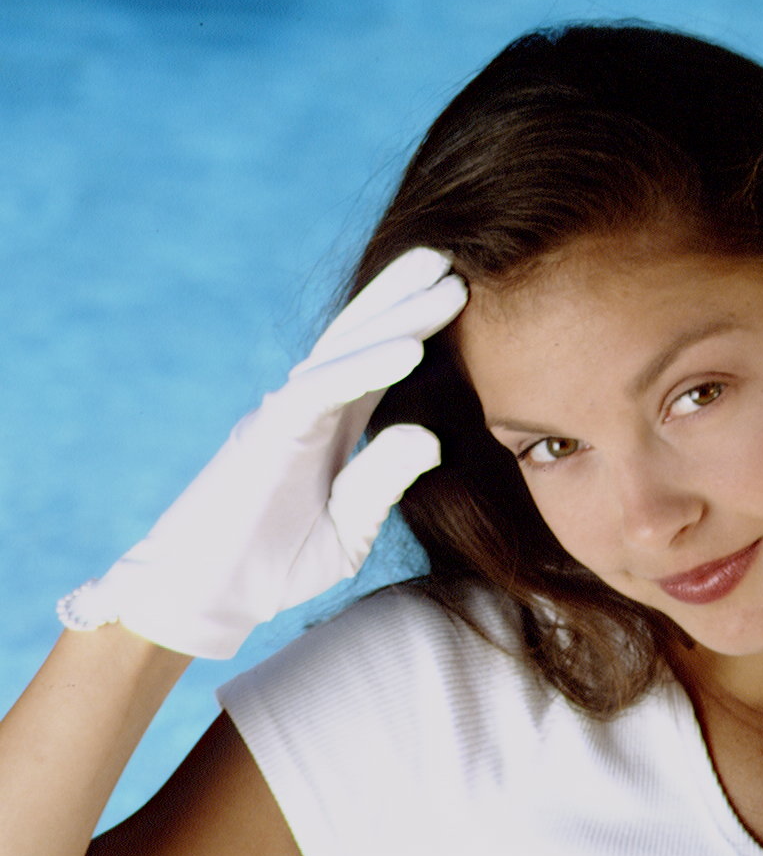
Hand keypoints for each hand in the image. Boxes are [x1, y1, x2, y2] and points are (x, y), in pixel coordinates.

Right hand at [57, 248, 467, 658]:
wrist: (209, 598)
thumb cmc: (272, 565)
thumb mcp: (349, 526)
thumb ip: (385, 478)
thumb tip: (432, 436)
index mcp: (330, 425)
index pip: (379, 362)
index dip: (416, 326)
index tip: (460, 293)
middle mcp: (308, 407)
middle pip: (364, 336)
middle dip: (406, 295)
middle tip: (454, 257)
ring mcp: (285, 414)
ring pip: (347, 348)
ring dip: (398, 313)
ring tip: (445, 280)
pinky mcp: (269, 434)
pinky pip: (325, 390)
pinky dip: (368, 367)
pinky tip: (411, 348)